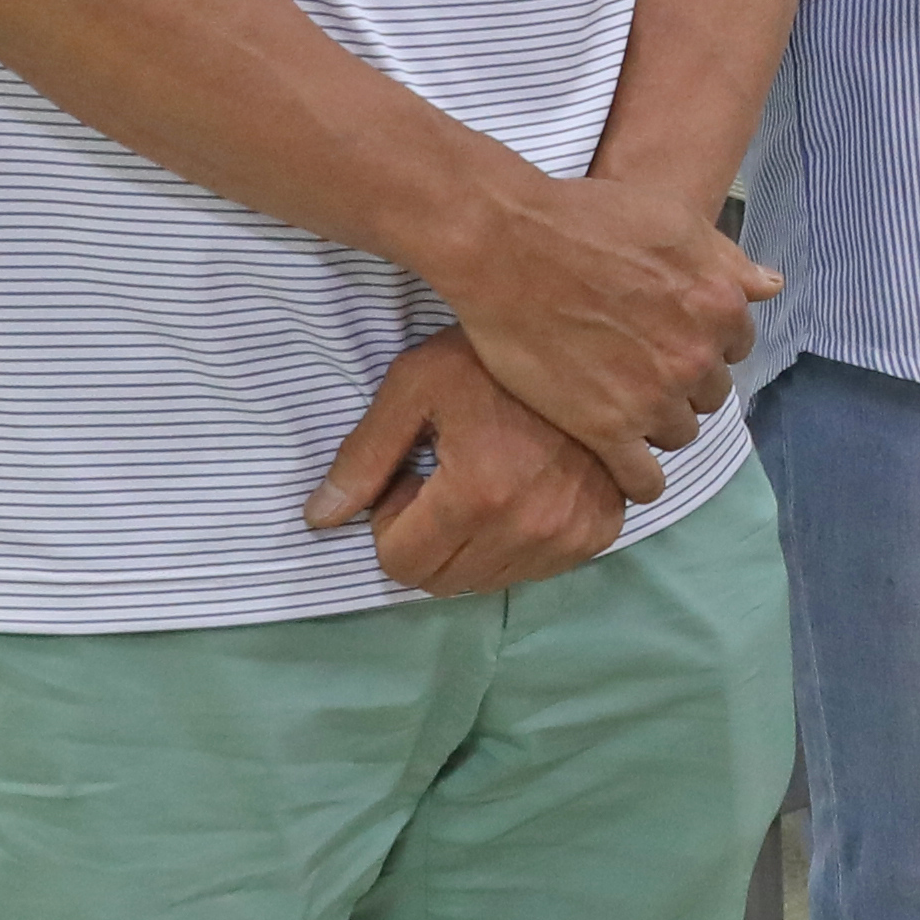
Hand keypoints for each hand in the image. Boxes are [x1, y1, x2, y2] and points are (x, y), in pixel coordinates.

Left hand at [305, 329, 632, 594]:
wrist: (586, 337)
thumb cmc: (488, 355)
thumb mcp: (414, 385)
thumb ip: (363, 457)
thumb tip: (319, 520)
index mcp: (477, 495)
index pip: (401, 564)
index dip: (392, 521)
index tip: (412, 475)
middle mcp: (528, 529)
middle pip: (442, 582)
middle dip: (427, 538)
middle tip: (443, 478)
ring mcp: (570, 535)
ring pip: (487, 581)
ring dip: (471, 544)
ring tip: (484, 480)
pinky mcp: (600, 533)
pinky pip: (535, 569)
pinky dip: (515, 543)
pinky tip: (522, 490)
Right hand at [428, 168, 778, 499]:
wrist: (508, 246)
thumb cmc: (588, 219)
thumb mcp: (675, 220)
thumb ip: (727, 261)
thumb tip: (772, 286)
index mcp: (721, 306)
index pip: (734, 348)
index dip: (701, 343)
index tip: (668, 340)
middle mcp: (697, 357)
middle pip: (709, 393)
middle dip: (681, 383)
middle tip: (638, 370)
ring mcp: (654, 398)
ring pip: (679, 433)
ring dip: (657, 424)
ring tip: (621, 408)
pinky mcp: (607, 430)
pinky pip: (644, 480)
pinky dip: (641, 482)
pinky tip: (624, 469)